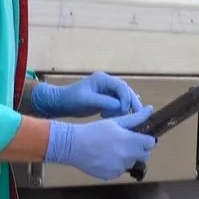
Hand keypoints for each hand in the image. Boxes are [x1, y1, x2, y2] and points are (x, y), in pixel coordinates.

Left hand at [29, 71, 145, 118]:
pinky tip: (115, 118)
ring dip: (125, 109)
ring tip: (122, 119)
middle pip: (126, 92)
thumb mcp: (87, 100)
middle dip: (131, 104)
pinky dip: (119, 112)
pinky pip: (118, 105)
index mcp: (103, 79)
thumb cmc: (71, 99)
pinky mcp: (107, 100)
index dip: (126, 98)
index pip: (121, 87)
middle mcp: (108, 83)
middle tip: (137, 116)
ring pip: (124, 99)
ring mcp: (108, 91)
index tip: (124, 110)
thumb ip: (104, 102)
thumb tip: (121, 106)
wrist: (61, 103)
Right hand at [43, 107, 156, 179]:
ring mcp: (119, 168)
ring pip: (131, 164)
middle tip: (126, 144)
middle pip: (144, 156)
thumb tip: (150, 109)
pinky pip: (120, 171)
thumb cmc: (94, 130)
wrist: (72, 145)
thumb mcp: (115, 122)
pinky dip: (116, 166)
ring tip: (111, 150)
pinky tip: (104, 158)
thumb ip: (135, 118)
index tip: (140, 138)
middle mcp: (126, 156)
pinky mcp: (111, 176)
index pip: (150, 143)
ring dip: (127, 158)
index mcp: (129, 140)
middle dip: (139, 150)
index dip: (147, 140)